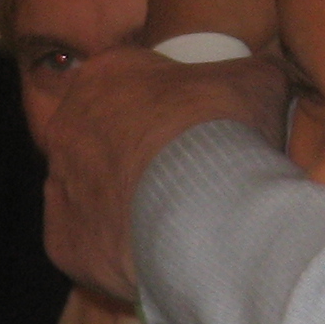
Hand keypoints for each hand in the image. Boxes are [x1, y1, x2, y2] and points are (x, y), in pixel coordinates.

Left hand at [41, 45, 284, 300]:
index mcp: (104, 76)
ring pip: (92, 192)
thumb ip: (252, 71)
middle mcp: (66, 127)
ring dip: (125, 202)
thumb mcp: (256, 80)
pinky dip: (115, 250)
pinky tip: (154, 252)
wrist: (201, 209)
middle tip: (186, 176)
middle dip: (141, 155)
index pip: (133, 84)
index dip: (171, 106)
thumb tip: (265, 76)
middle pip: (105, 139)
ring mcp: (59, 186)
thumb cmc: (222, 131)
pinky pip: (88, 243)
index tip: (199, 127)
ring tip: (174, 220)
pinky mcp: (60, 240)